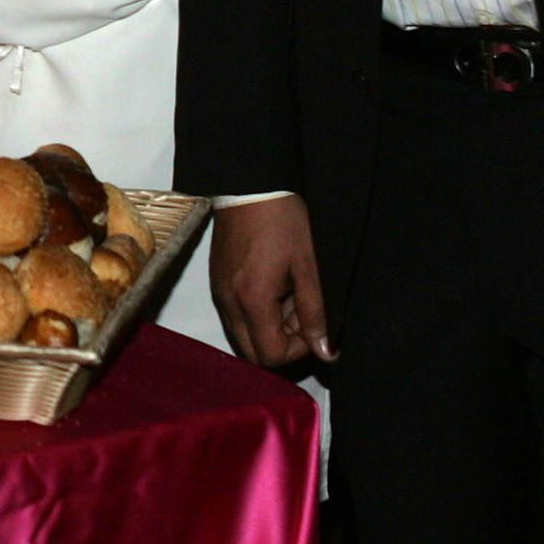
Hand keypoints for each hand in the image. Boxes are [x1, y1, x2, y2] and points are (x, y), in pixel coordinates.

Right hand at [209, 195, 335, 368]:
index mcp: (252, 300)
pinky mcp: (217, 283)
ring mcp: (219, 294)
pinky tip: (273, 286)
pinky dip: (256, 314)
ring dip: (270, 329)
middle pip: (253, 354)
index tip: (312, 323)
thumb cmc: (283, 221)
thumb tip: (326, 352)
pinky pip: (236, 316)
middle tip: (301, 313)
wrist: (250, 187)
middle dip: (282, 343)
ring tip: (289, 295)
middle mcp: (229, 303)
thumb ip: (316, 313)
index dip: (298, 349)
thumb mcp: (308, 267)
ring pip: (244, 336)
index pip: (272, 356)